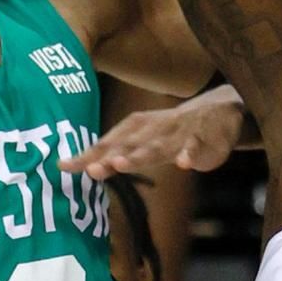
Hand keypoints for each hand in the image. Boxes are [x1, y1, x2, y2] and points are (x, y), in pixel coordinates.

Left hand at [59, 88, 245, 179]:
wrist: (218, 111)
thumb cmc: (171, 131)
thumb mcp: (144, 140)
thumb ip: (118, 153)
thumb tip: (85, 166)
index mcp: (136, 128)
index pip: (107, 144)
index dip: (86, 155)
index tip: (63, 166)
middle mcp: (153, 129)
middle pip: (128, 146)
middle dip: (109, 157)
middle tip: (91, 169)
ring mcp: (177, 133)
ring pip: (157, 147)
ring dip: (139, 155)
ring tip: (121, 164)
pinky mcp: (201, 140)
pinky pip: (195, 147)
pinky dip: (189, 155)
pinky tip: (183, 164)